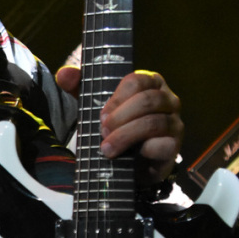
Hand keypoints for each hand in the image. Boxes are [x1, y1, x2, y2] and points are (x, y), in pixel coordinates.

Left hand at [56, 66, 182, 186]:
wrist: (127, 163)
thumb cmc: (115, 126)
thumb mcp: (94, 104)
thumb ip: (79, 87)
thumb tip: (64, 74)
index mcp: (151, 83)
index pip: (137, 80)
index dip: (116, 98)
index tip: (101, 115)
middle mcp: (168, 99)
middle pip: (146, 100)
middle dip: (120, 117)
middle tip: (102, 130)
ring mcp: (174, 123)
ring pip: (153, 122)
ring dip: (125, 135)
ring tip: (107, 148)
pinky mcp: (174, 146)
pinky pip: (161, 144)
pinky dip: (141, 149)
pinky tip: (129, 156)